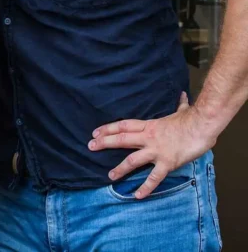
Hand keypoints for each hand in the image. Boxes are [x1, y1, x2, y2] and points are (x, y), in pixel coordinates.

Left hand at [88, 92, 216, 197]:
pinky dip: (146, 187)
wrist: (202, 126)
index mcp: (149, 126)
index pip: (123, 126)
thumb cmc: (192, 120)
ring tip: (109, 175)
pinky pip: (154, 177)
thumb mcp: (182, 111)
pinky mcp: (167, 162)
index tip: (95, 132)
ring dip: (120, 168)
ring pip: (133, 160)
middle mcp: (148, 138)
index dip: (108, 129)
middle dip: (104, 143)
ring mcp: (156, 151)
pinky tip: (137, 195)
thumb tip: (184, 96)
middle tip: (90, 146)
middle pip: (121, 139)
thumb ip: (180, 105)